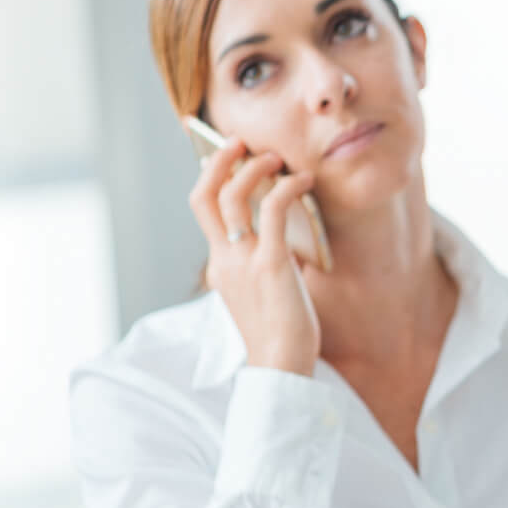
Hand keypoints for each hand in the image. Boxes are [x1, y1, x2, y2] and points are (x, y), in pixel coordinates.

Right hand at [187, 137, 320, 375]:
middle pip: (204, 196)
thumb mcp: (266, 290)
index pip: (202, 210)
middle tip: (241, 141)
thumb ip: (267, 261)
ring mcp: (244, 261)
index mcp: (220, 265)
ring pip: (233, 198)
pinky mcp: (271, 266)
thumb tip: (287, 234)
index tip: (221, 154)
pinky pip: (272, 213)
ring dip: (253, 169)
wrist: (281, 366)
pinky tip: (304, 182)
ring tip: (276, 157)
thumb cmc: (281, 332)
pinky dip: (287, 189)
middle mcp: (225, 259)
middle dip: (218, 161)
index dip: (209, 177)